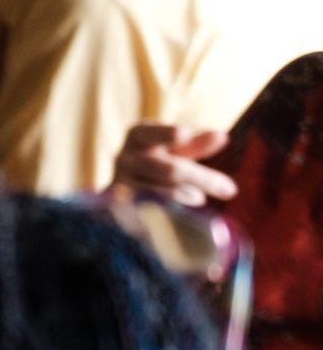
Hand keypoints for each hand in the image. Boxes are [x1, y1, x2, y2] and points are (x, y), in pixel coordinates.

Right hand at [111, 123, 237, 206]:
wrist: (119, 189)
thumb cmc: (155, 160)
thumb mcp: (173, 148)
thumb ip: (195, 145)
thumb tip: (222, 137)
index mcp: (139, 135)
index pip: (154, 134)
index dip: (167, 135)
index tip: (183, 134)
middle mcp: (125, 158)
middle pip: (169, 169)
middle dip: (202, 179)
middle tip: (230, 190)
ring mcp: (120, 183)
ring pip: (161, 194)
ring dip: (186, 198)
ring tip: (200, 200)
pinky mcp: (119, 207)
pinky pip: (150, 211)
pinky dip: (171, 213)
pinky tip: (185, 215)